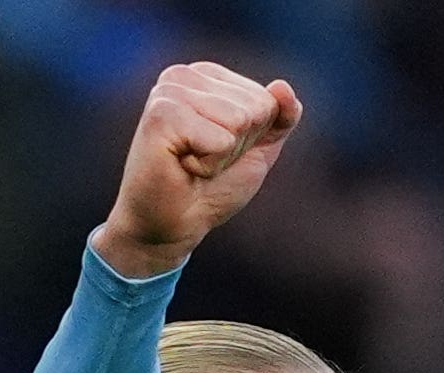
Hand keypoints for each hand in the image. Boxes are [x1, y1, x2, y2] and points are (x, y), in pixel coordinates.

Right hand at [94, 62, 303, 277]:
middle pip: (254, 108)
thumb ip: (280, 116)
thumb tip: (283, 86)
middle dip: (237, 147)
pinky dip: (208, 164)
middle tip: (202, 160)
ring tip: (192, 162)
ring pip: (239, 120)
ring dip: (222, 156)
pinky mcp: (161, 114)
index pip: (266, 100)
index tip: (216, 150)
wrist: (173, 225)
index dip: (251, 138)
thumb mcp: (258, 149)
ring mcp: (169, 91)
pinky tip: (182, 166)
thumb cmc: (211, 187)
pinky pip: (219, 139)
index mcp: (206, 75)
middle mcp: (184, 75)